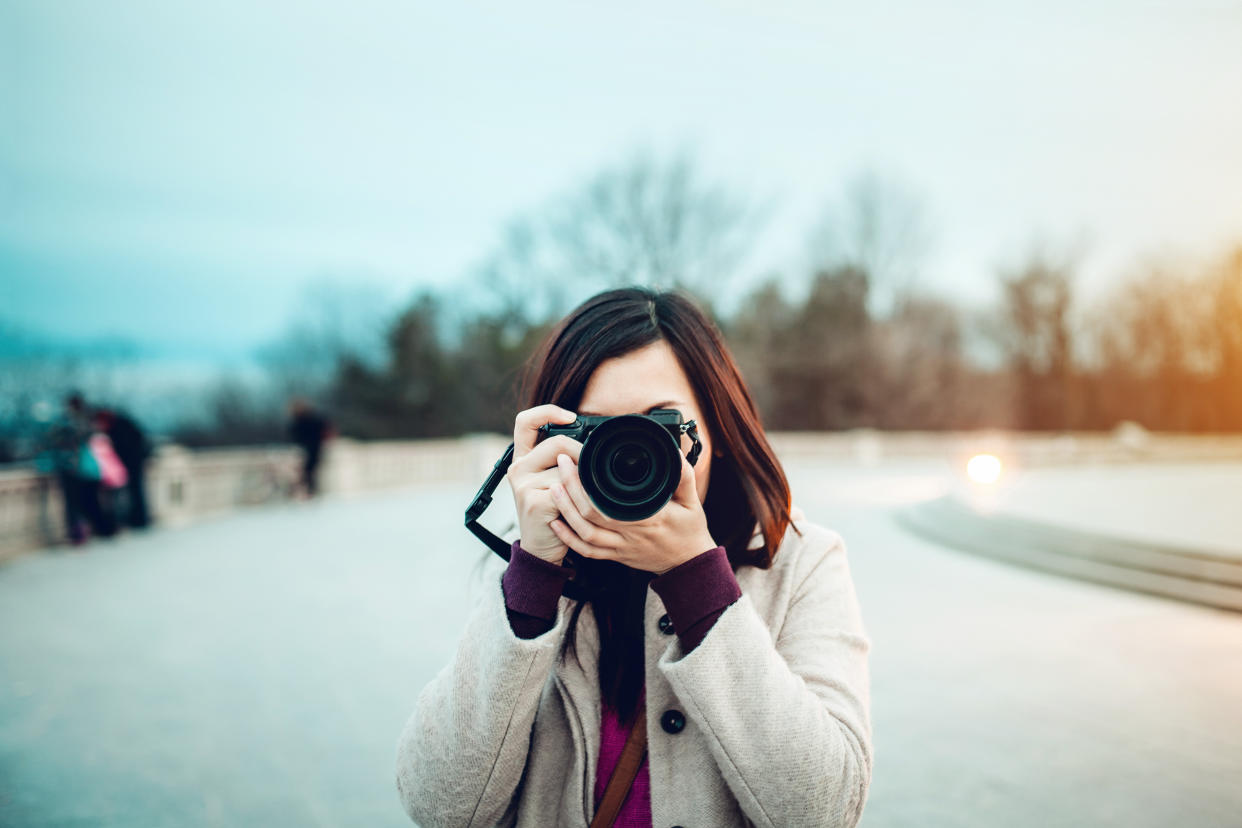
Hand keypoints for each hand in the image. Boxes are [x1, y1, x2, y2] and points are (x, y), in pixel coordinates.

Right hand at [506, 405, 580, 564]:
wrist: (542, 549)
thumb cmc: (554, 513)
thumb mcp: (554, 482)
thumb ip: (563, 461)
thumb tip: (592, 443)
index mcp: (522, 459)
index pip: (525, 421)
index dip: (547, 412)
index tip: (570, 416)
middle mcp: (518, 469)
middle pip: (557, 443)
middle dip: (582, 454)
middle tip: (593, 470)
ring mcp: (524, 485)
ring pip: (567, 468)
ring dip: (584, 483)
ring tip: (585, 498)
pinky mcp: (535, 502)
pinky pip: (568, 489)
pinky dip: (581, 498)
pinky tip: (579, 510)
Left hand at [549, 451, 717, 573]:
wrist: (689, 564)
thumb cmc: (690, 530)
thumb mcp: (692, 501)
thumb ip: (683, 476)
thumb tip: (674, 452)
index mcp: (649, 518)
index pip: (610, 502)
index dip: (588, 484)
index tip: (578, 460)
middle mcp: (631, 534)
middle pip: (591, 515)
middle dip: (571, 489)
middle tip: (561, 465)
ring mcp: (621, 548)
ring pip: (585, 534)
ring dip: (566, 512)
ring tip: (553, 489)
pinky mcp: (616, 557)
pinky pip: (587, 551)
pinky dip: (568, 538)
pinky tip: (556, 523)